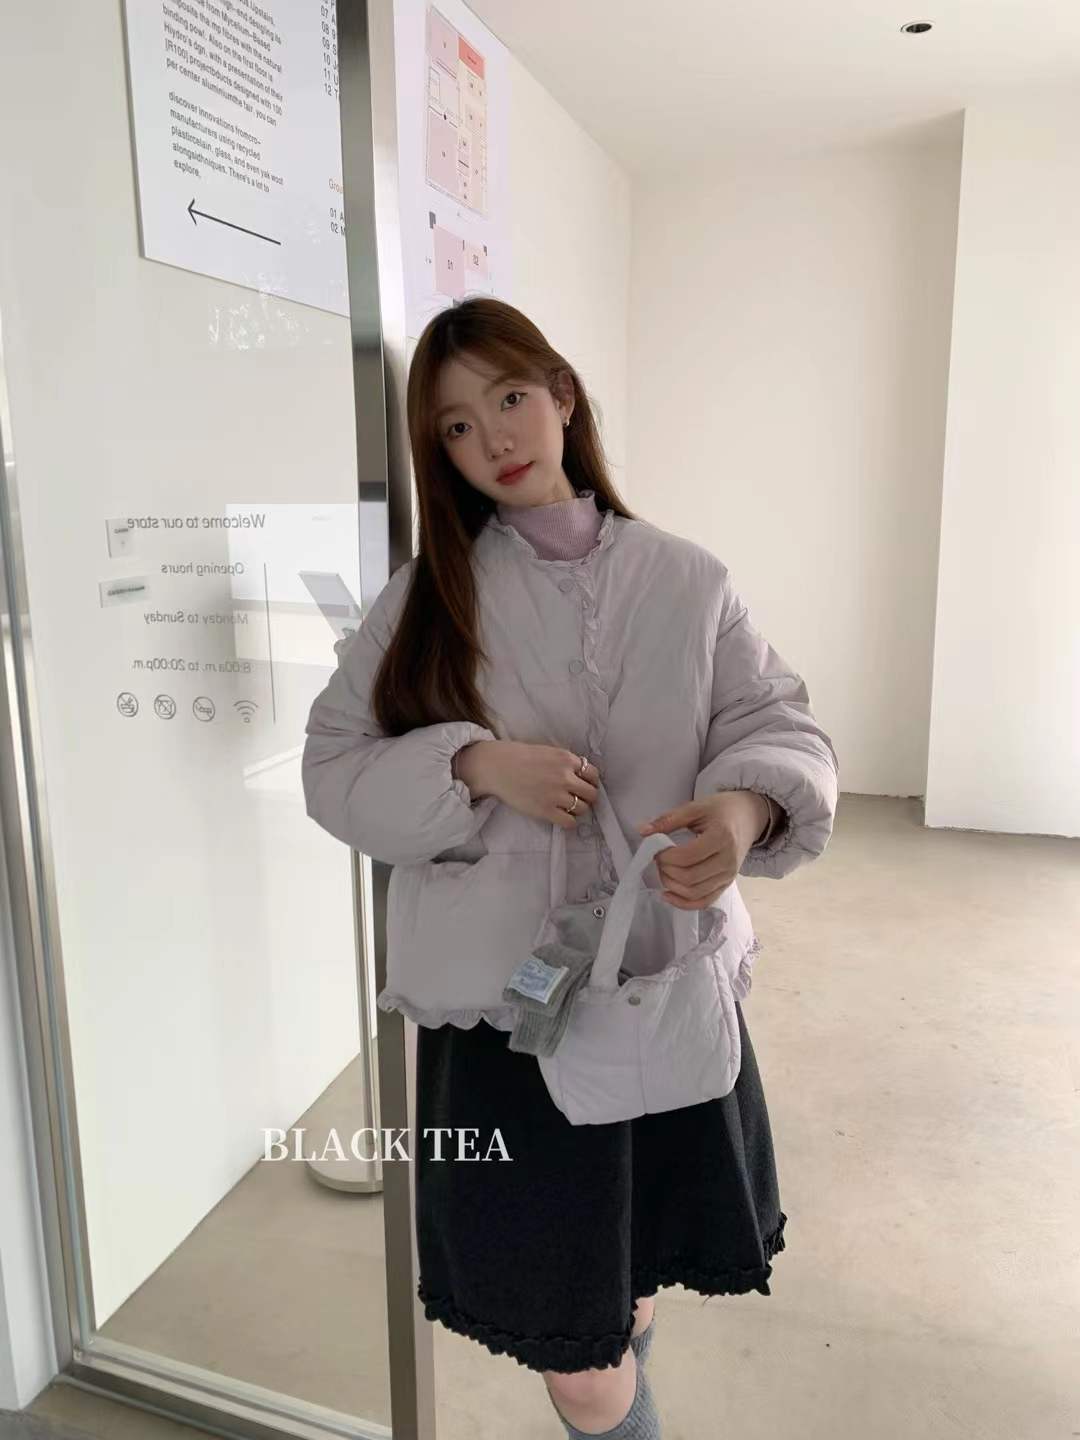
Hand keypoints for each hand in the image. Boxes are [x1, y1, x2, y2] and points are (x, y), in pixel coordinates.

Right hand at [457, 741, 600, 828]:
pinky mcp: (546, 811)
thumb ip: (565, 762)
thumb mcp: (548, 752)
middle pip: (591, 793)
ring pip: (583, 808)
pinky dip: (569, 822)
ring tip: (567, 808)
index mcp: (566, 759)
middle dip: (587, 797)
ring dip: (578, 809)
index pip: (593, 774)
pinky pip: (570, 822)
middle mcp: (565, 777)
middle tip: (578, 798)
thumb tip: (580, 774)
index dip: (590, 781)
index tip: (584, 785)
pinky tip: (561, 817)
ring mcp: (556, 795)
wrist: (497, 767)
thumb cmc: (519, 757)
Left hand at [636, 791, 769, 908]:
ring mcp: (729, 876)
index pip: (687, 857)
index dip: (666, 856)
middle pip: (690, 878)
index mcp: (721, 837)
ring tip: (663, 871)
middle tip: (658, 859)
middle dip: (666, 871)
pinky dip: (684, 903)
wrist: (749, 817)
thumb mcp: (696, 807)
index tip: (656, 849)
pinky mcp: (726, 885)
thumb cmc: (722, 810)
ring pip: (695, 893)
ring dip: (672, 886)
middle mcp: (728, 860)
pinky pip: (704, 902)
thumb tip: (642, 831)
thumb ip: (669, 820)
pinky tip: (668, 894)